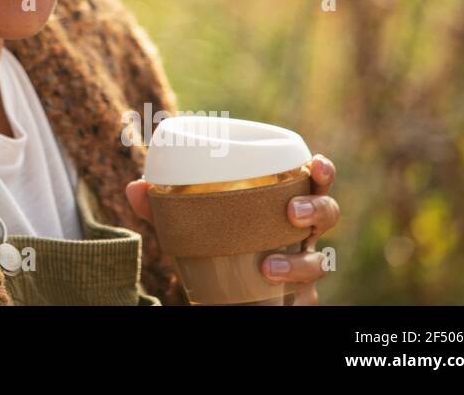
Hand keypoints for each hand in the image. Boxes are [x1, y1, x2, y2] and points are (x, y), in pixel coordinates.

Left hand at [125, 153, 339, 305]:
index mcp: (279, 204)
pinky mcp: (298, 299)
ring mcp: (303, 267)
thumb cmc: (214, 245)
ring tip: (268, 266)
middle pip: (328, 215)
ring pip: (321, 262)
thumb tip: (135, 188)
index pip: (310, 182)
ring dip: (300, 263)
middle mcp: (300, 234)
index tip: (316, 164)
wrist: (222, 295)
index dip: (322, 172)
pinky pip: (308, 300)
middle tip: (292, 212)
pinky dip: (298, 299)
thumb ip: (164, 208)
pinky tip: (281, 298)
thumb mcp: (188, 226)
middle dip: (318, 209)